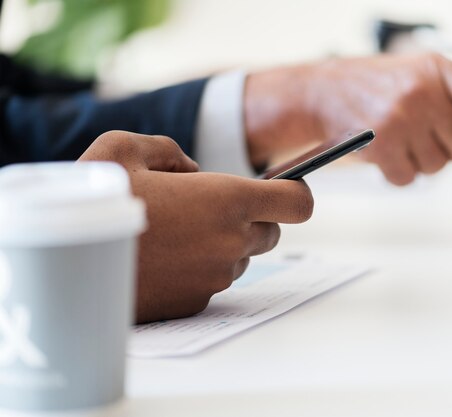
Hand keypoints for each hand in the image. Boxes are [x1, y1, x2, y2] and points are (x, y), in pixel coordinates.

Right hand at [79, 131, 313, 322]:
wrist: (67, 272)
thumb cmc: (96, 205)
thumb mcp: (122, 149)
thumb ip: (170, 151)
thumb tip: (192, 171)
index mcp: (227, 200)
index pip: (297, 203)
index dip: (298, 193)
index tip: (287, 189)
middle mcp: (231, 242)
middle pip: (272, 232)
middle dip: (253, 217)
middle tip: (212, 207)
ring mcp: (216, 277)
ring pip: (241, 257)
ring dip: (223, 242)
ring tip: (175, 231)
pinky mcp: (197, 302)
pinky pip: (214, 279)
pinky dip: (201, 266)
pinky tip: (165, 257)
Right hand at [245, 53, 451, 184]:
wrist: (324, 91)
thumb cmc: (376, 85)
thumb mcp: (418, 77)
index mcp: (437, 70)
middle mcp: (422, 93)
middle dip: (451, 148)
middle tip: (427, 135)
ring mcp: (400, 120)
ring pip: (437, 165)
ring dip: (422, 160)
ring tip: (398, 139)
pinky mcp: (380, 147)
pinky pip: (409, 179)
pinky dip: (400, 174)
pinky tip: (385, 154)